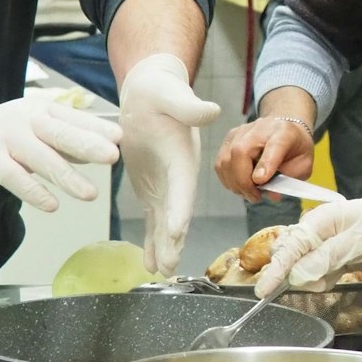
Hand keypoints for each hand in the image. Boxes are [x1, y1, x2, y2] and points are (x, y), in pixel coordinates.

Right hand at [0, 97, 121, 210]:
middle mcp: (24, 120)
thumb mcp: (32, 132)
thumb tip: (102, 149)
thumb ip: (64, 141)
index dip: (97, 129)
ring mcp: (4, 138)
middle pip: (60, 132)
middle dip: (88, 144)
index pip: (74, 118)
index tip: (122, 139)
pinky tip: (51, 205)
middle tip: (113, 157)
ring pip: (40, 157)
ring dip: (66, 176)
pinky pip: (13, 176)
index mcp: (40, 110)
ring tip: (90, 195)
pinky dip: (33, 191)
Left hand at [119, 54, 222, 275]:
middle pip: (178, 214)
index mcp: (183, 158)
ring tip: (160, 271)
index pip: (184, 188)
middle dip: (173, 241)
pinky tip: (149, 262)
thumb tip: (212, 111)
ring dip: (164, 246)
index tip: (175, 231)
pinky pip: (154, 220)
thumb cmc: (162, 91)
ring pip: (166, 223)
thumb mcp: (172, 95)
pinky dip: (152, 240)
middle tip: (167, 266)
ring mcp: (167, 185)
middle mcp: (179, 176)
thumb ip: (190, 107)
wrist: (152, 93)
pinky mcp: (153, 189)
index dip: (180, 210)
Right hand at [214, 116, 315, 201]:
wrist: (284, 127)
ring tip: (248, 192)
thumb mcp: (303, 164)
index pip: (274, 146)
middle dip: (243, 182)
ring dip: (234, 183)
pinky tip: (240, 184)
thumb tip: (272, 194)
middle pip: (241, 152)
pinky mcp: (229, 138)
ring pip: (226, 159)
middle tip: (255, 197)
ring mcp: (241, 131)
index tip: (261, 181)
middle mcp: (260, 128)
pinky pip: (221, 163)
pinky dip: (228, 178)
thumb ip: (290, 179)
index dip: (266, 164)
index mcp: (284, 133)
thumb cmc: (294, 148)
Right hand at [256, 184, 361, 294]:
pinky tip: (337, 274)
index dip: (275, 271)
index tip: (263, 291)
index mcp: (318, 221)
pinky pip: (319, 272)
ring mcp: (326, 244)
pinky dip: (324, 278)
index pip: (289, 248)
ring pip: (304, 268)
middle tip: (322, 278)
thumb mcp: (355, 244)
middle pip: (291, 257)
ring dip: (314, 278)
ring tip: (337, 272)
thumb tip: (297, 276)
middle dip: (297, 274)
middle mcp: (318, 231)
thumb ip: (324, 260)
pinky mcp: (336, 255)